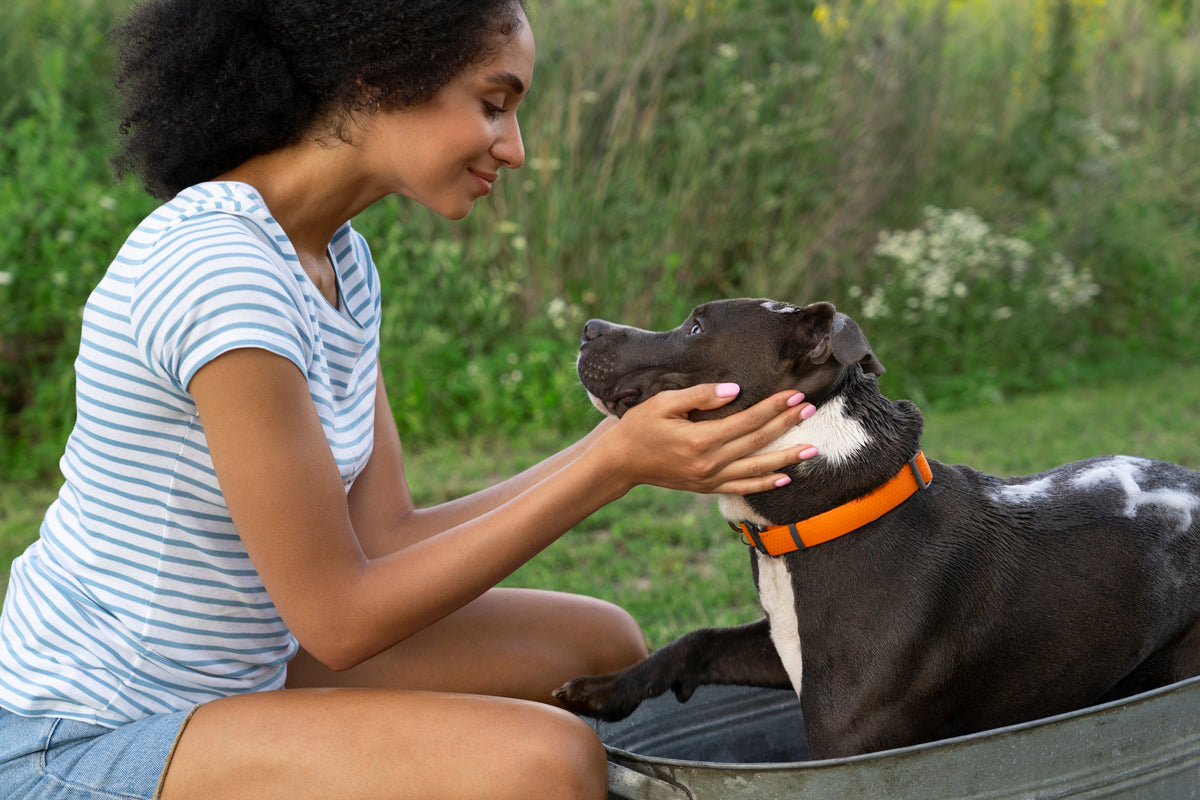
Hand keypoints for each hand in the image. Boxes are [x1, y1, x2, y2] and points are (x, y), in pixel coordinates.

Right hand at [592, 383, 816, 495]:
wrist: (620, 463)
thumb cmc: (639, 427)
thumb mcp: (663, 403)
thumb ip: (701, 396)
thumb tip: (735, 390)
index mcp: (700, 439)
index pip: (748, 420)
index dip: (774, 407)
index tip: (795, 394)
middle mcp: (710, 462)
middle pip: (758, 441)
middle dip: (786, 424)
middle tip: (810, 409)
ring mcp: (710, 478)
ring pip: (756, 468)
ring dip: (786, 457)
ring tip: (812, 448)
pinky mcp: (706, 487)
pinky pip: (742, 487)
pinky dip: (764, 483)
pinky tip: (784, 477)